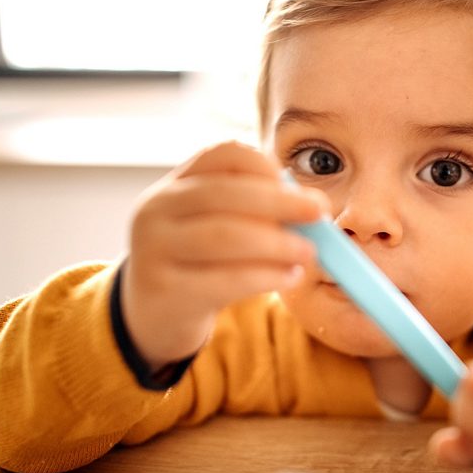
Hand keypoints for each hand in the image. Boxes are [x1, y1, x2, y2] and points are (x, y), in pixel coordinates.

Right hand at [121, 141, 325, 367]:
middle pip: (222, 193)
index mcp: (174, 185)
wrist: (154, 317)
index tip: (297, 185)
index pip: (220, 155)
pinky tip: (290, 276)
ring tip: (308, 252)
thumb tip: (313, 206)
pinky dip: (264, 276)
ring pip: (222, 236)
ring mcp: (153, 250)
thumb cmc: (199, 266)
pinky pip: (222, 280)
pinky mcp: (164, 290)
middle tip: (318, 213)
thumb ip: (254, 213)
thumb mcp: (215, 229)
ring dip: (275, 242)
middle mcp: (156, 210)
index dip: (263, 165)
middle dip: (278, 202)